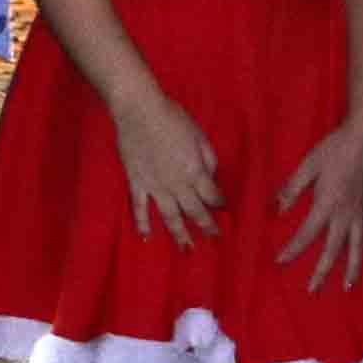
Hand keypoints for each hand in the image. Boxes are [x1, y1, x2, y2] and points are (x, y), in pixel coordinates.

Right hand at [108, 88, 222, 240]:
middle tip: (214, 239)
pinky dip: (143, 223)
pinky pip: (140, 208)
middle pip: (195, 211)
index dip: (220, 204)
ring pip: (170, 217)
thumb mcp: (200, 135)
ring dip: (180, 235)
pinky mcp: (137, 183)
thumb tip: (211, 176)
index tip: (225, 210)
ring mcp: (156, 187)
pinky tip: (146, 237)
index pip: (212, 195)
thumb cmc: (173, 118)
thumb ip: (208, 158)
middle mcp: (178, 185)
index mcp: (196, 172)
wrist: (140, 112)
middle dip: (206, 226)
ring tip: (187, 250)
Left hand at [276, 113, 362, 282]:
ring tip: (348, 286)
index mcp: (326, 205)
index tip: (280, 262)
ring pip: (358, 247)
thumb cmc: (335, 148)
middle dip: (321, 272)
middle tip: (313, 291)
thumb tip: (277, 208)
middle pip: (332, 250)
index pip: (306, 235)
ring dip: (352, 269)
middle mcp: (345, 215)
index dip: (292, 250)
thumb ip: (293, 188)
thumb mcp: (308, 165)